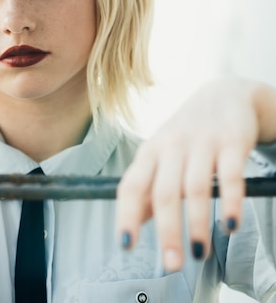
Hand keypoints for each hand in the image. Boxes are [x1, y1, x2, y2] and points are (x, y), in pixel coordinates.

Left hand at [116, 78, 275, 270]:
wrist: (224, 93)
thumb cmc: (186, 136)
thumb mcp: (159, 157)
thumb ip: (147, 190)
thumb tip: (130, 226)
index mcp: (149, 152)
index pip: (131, 186)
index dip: (126, 215)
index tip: (125, 244)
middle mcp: (171, 147)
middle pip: (165, 193)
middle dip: (167, 231)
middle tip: (172, 264)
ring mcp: (202, 143)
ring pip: (196, 187)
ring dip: (198, 223)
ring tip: (199, 253)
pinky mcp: (232, 141)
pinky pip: (231, 175)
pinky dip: (231, 201)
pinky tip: (231, 226)